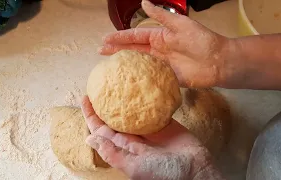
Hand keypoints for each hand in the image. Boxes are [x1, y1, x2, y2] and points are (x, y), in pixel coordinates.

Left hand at [81, 96, 222, 179]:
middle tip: (102, 85)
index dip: (92, 115)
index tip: (86, 98)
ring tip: (117, 83)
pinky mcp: (163, 122)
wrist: (195, 170)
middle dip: (106, 103)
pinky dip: (146, 100)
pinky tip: (140, 88)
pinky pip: (151, 109)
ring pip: (131, 111)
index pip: (102, 129)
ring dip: (124, 99)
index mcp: (124, 148)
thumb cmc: (164, 173)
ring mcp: (148, 129)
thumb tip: (89, 138)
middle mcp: (133, 137)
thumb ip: (113, 153)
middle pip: (114, 117)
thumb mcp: (135, 166)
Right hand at [100, 0, 233, 87]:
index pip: (135, 36)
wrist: (218, 61)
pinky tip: (128, 80)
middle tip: (100, 52)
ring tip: (108, 65)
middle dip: (117, 50)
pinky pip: (150, 78)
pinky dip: (138, 79)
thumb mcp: (181, 24)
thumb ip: (161, 15)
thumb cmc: (201, 40)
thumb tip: (143, 2)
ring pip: (139, 64)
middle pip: (133, 50)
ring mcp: (162, 65)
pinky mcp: (167, 78)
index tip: (105, 39)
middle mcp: (159, 50)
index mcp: (160, 36)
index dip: (120, 37)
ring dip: (124, 63)